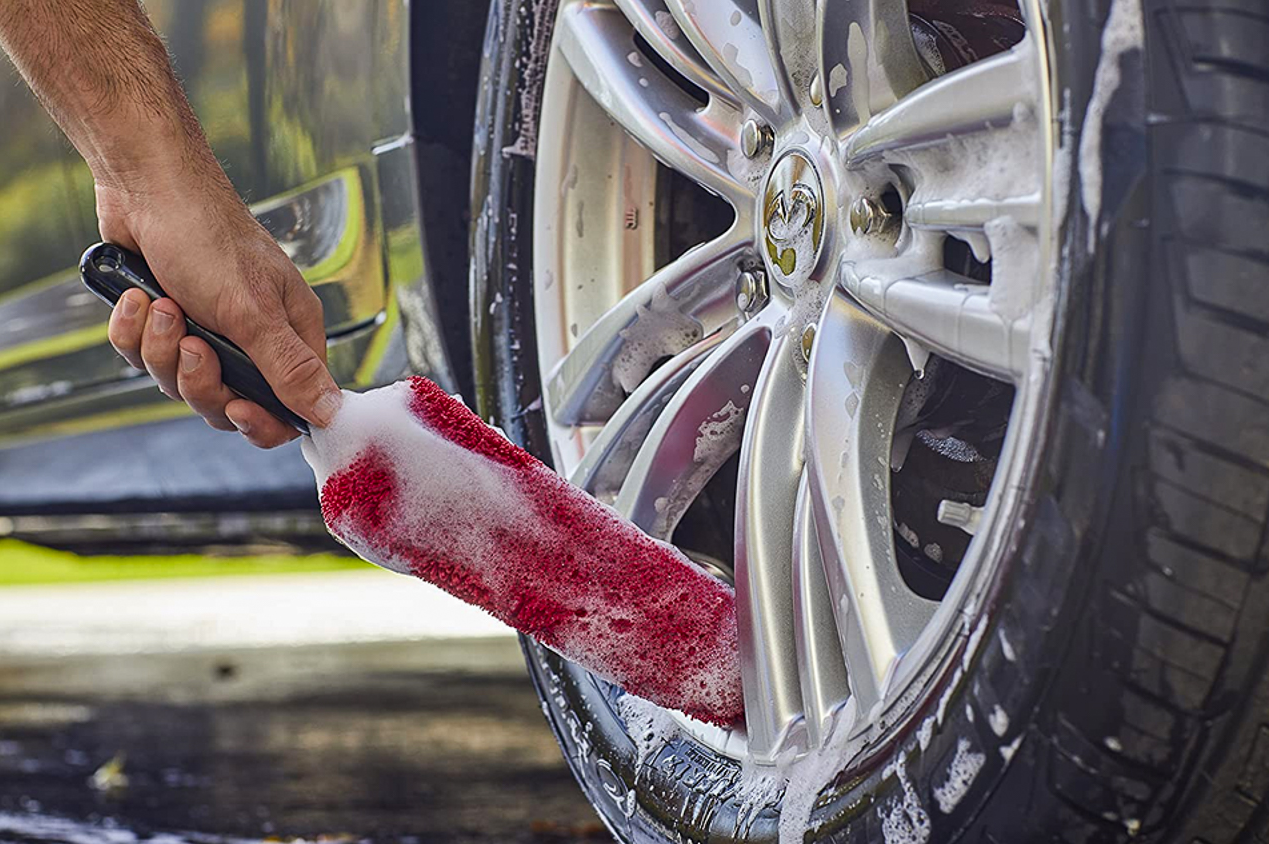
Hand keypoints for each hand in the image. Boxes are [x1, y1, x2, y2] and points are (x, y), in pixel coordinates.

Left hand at [100, 171, 341, 447]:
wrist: (145, 187)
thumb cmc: (208, 235)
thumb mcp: (253, 312)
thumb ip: (290, 370)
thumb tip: (332, 413)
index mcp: (289, 334)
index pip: (288, 407)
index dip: (260, 420)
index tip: (237, 406)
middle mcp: (251, 337)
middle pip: (226, 403)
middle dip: (199, 379)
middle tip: (194, 343)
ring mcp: (204, 330)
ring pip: (178, 382)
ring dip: (161, 347)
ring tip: (165, 305)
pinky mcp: (164, 322)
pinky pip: (141, 356)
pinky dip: (133, 330)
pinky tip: (138, 297)